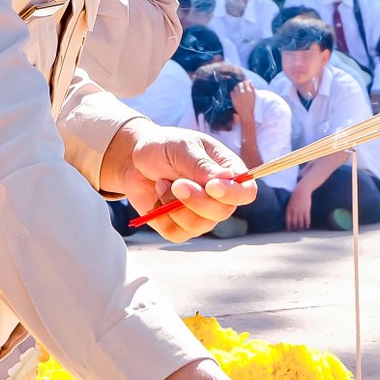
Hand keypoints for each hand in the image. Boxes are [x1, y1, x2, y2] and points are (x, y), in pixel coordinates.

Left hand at [104, 121, 252, 241]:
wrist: (133, 159)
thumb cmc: (162, 147)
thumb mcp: (181, 147)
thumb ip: (201, 165)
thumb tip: (227, 178)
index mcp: (227, 172)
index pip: (246, 192)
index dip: (233, 194)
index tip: (211, 187)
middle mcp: (218, 197)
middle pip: (223, 212)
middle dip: (197, 200)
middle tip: (177, 183)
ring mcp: (200, 214)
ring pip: (199, 225)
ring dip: (175, 205)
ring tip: (163, 183)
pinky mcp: (180, 227)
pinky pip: (177, 232)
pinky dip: (163, 215)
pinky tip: (158, 197)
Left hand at [231, 80, 256, 123]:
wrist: (246, 114)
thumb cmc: (251, 105)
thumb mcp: (254, 96)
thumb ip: (252, 87)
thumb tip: (249, 81)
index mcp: (248, 91)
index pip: (245, 82)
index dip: (245, 83)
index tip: (245, 85)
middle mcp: (242, 92)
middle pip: (239, 84)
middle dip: (241, 85)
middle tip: (242, 88)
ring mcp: (237, 96)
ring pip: (235, 88)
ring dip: (237, 89)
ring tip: (239, 92)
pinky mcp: (233, 99)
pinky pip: (232, 92)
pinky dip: (233, 93)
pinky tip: (236, 95)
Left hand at [284, 185, 313, 231]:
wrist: (302, 190)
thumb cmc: (296, 196)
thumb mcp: (290, 203)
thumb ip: (289, 210)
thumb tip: (290, 217)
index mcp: (289, 209)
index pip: (288, 221)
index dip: (289, 226)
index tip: (290, 230)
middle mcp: (294, 211)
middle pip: (294, 223)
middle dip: (295, 228)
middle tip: (296, 231)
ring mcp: (300, 211)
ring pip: (300, 222)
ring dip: (301, 227)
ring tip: (301, 229)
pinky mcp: (306, 210)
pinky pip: (306, 219)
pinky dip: (307, 224)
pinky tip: (307, 226)